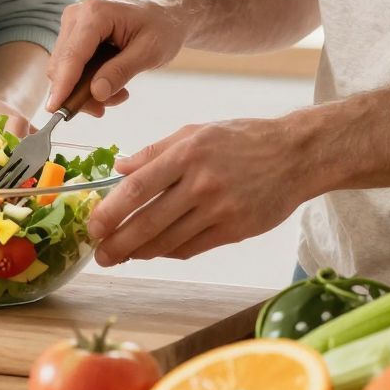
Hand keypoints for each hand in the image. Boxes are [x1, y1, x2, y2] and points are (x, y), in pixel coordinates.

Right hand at [45, 0, 187, 117]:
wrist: (167, 9)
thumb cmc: (163, 25)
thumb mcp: (150, 52)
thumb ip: (121, 72)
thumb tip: (97, 94)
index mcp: (95, 14)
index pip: (72, 56)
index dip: (63, 86)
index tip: (56, 111)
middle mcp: (77, 15)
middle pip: (62, 65)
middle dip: (79, 93)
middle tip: (105, 108)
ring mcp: (73, 23)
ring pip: (64, 68)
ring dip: (85, 89)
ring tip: (118, 93)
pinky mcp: (75, 33)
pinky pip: (71, 64)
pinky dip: (87, 81)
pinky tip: (111, 84)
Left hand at [87, 115, 315, 265]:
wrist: (297, 155)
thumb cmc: (243, 139)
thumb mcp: (197, 131)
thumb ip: (155, 151)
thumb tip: (118, 168)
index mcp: (188, 153)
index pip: (138, 187)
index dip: (111, 211)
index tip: (92, 226)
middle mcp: (202, 182)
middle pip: (149, 221)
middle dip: (118, 243)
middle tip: (99, 255)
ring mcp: (220, 209)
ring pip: (169, 241)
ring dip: (140, 253)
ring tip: (121, 257)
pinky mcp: (235, 230)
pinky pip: (192, 248)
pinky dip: (169, 252)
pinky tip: (154, 252)